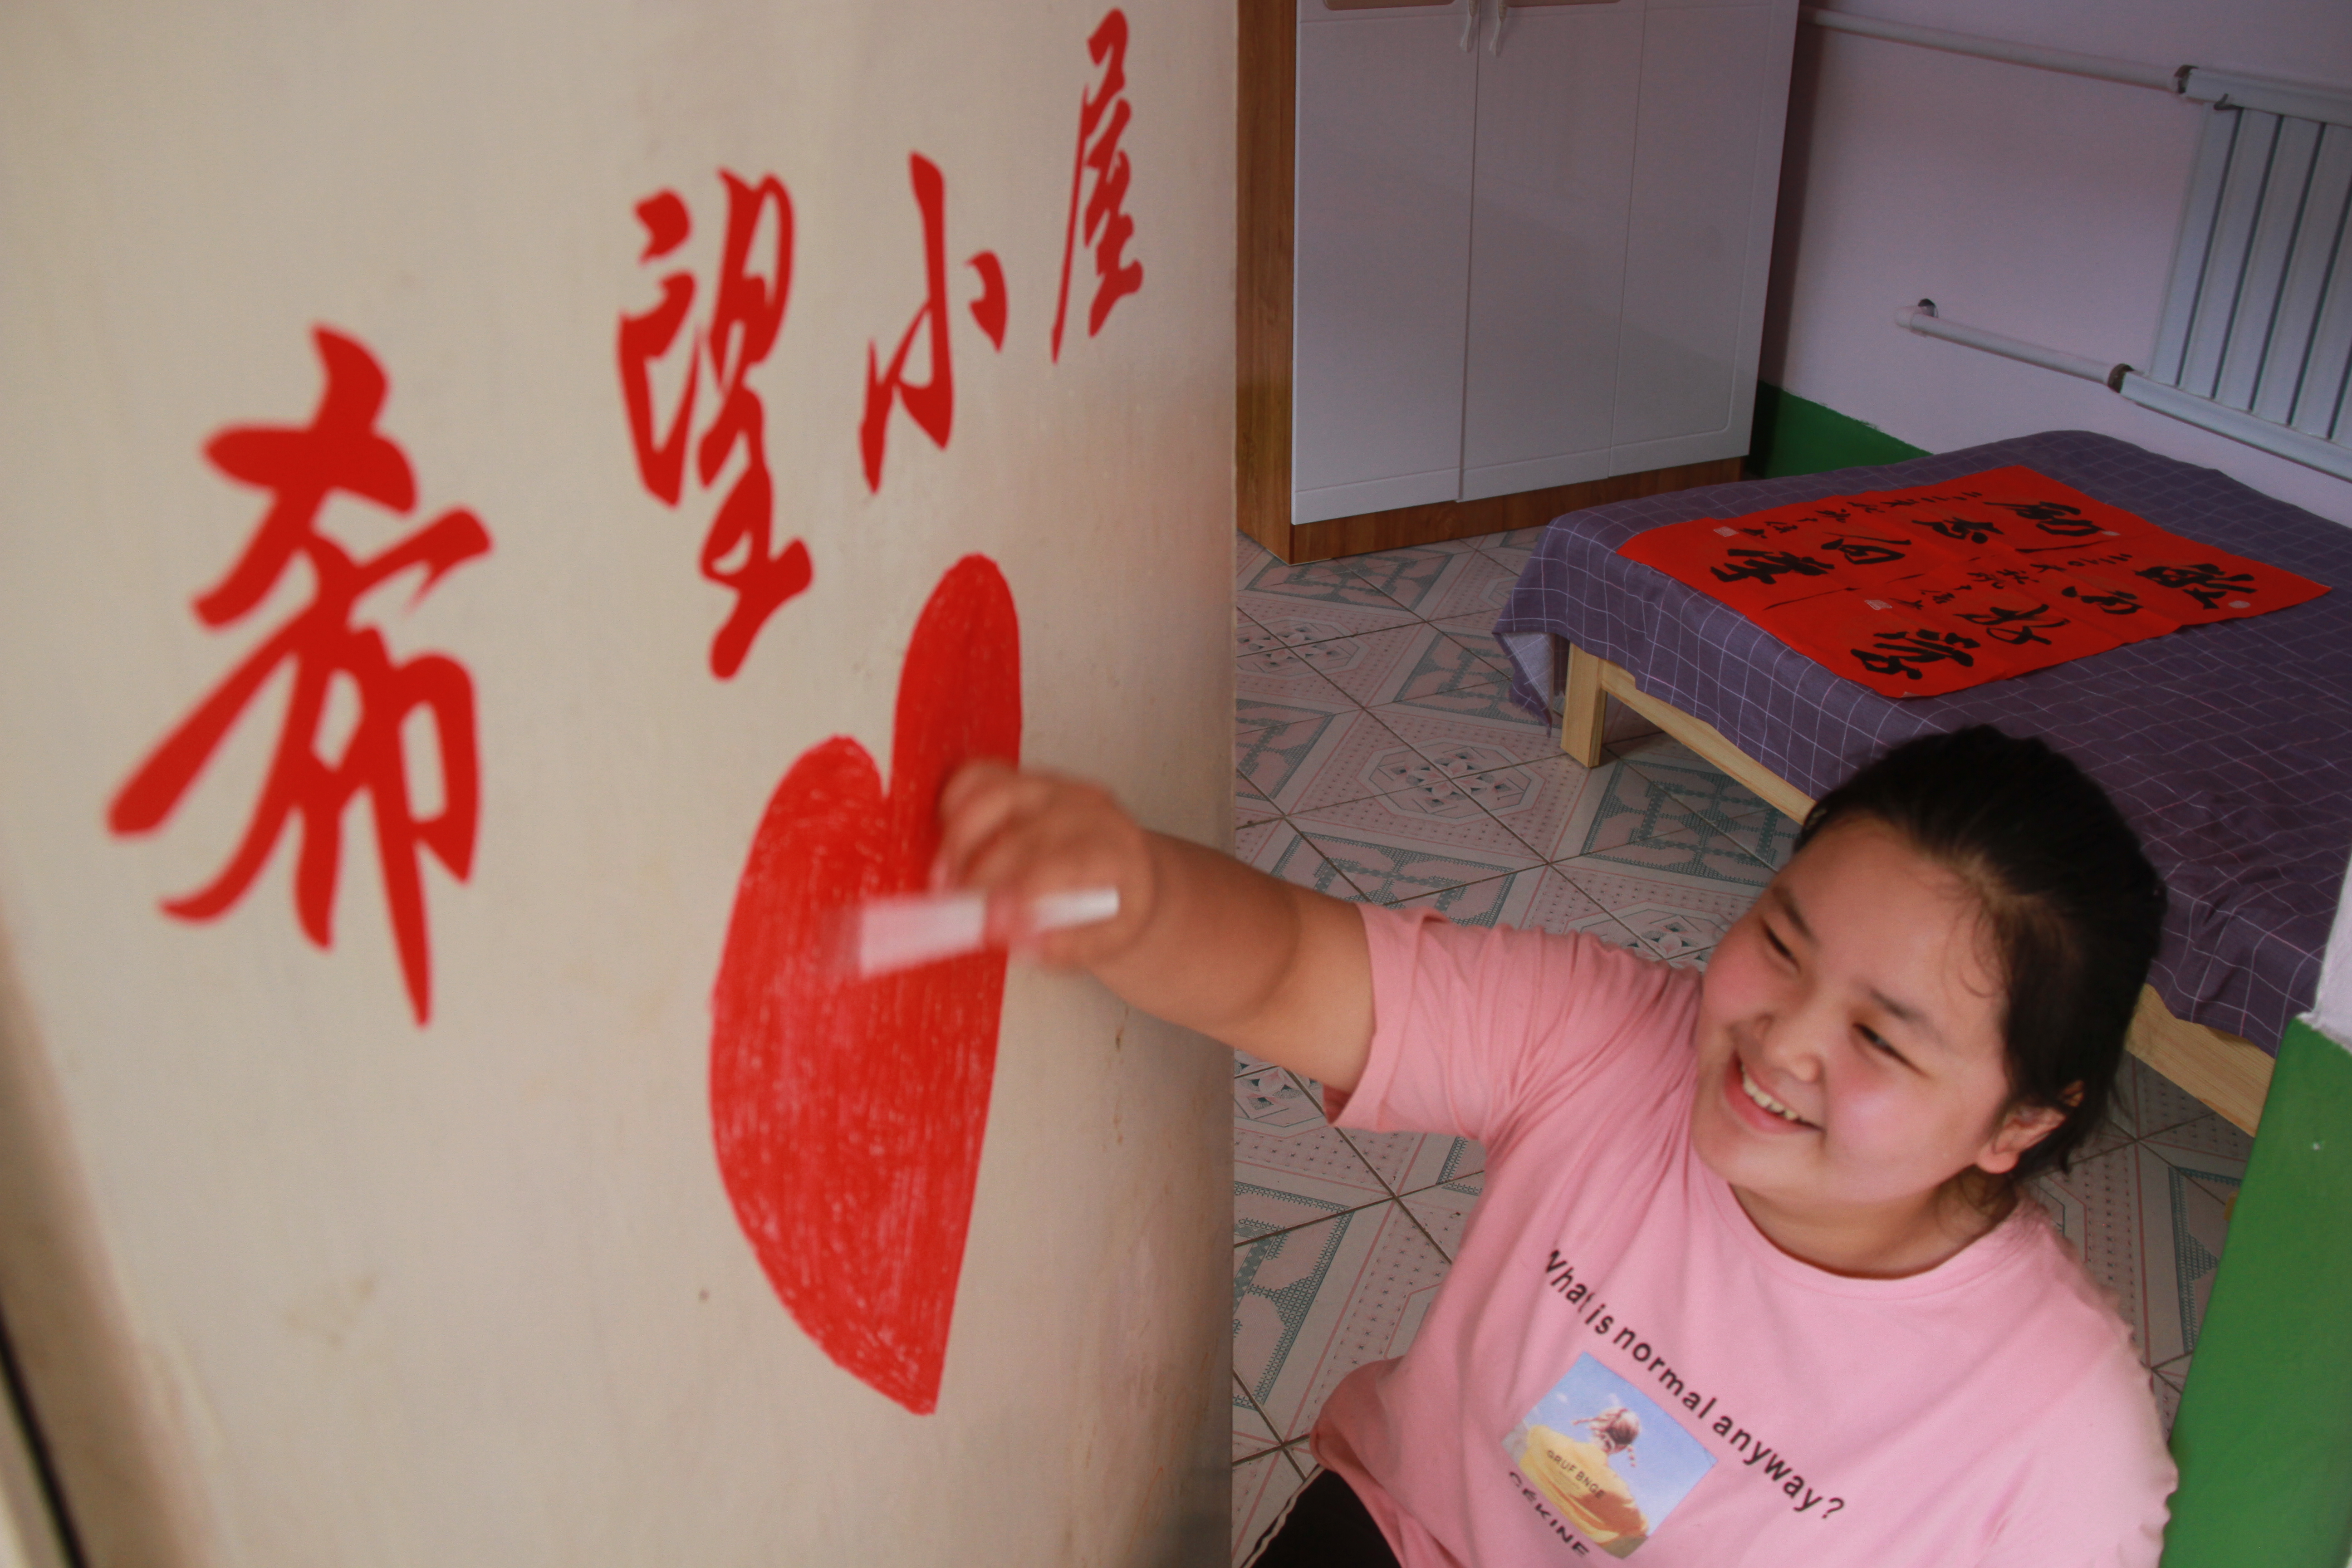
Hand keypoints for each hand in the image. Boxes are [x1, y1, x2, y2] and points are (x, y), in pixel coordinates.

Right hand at [933, 760, 1158, 970]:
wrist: (1131, 871)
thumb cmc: (1118, 905)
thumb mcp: (1106, 940)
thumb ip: (1062, 945)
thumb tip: (1014, 938)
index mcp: (1114, 850)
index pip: (1060, 865)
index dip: (1018, 895)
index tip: (990, 925)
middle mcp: (1086, 810)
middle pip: (1020, 835)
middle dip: (980, 878)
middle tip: (958, 914)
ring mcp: (1055, 787)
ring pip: (994, 794)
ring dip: (959, 840)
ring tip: (945, 880)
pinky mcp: (1028, 778)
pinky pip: (981, 776)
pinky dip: (956, 804)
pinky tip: (951, 842)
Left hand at [935, 760, 1373, 1089]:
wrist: (1144, 898)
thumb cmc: (1066, 876)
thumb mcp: (1019, 847)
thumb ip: (977, 859)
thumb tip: (934, 892)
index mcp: (1038, 788)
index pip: (986, 783)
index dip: (955, 824)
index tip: (938, 872)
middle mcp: (1078, 802)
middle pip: (1017, 824)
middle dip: (980, 870)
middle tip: (960, 909)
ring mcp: (1114, 840)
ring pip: (1055, 862)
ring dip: (1017, 901)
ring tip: (997, 930)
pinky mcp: (1137, 890)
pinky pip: (1089, 921)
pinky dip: (1057, 943)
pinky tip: (1039, 951)